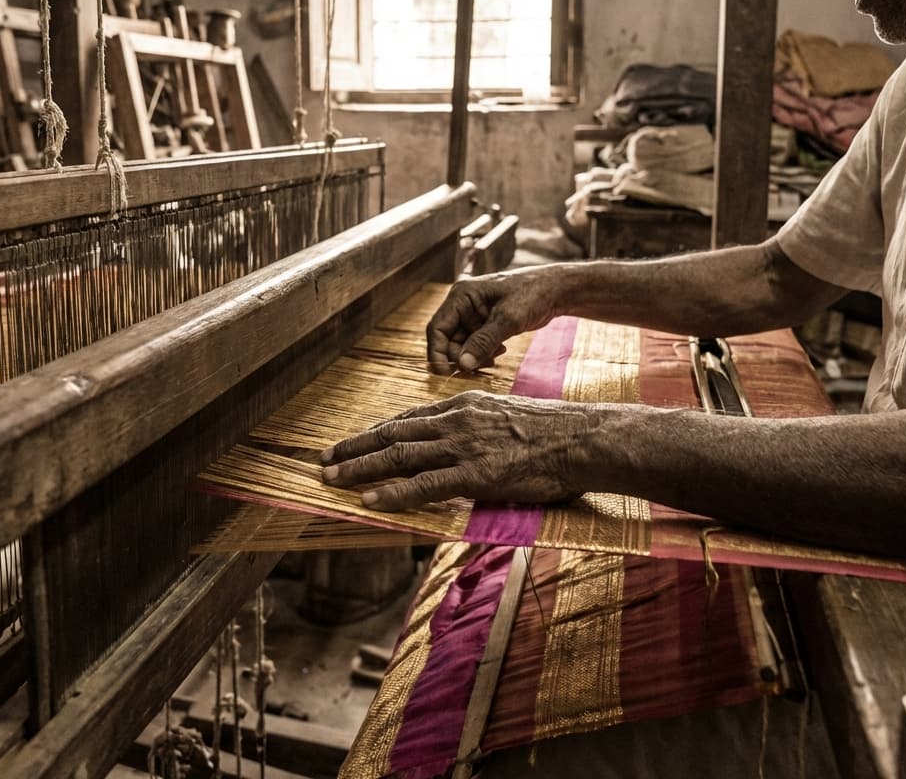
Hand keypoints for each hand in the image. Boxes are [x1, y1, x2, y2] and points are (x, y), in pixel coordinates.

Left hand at [321, 390, 611, 510]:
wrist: (581, 438)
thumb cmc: (552, 433)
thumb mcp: (506, 418)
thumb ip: (478, 429)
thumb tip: (461, 447)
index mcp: (463, 405)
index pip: (408, 420)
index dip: (375, 432)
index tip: (352, 440)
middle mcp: (455, 420)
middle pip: (393, 434)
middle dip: (355, 447)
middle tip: (324, 458)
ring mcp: (463, 446)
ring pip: (399, 456)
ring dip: (360, 468)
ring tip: (331, 478)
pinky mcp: (475, 473)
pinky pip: (424, 484)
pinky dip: (392, 492)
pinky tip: (369, 499)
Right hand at [427, 269, 562, 374]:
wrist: (555, 290)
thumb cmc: (532, 294)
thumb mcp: (507, 319)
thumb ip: (483, 342)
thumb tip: (463, 365)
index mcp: (461, 295)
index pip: (437, 327)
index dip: (437, 352)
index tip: (444, 373)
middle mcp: (463, 304)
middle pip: (448, 339)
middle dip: (461, 356)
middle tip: (479, 367)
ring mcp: (473, 314)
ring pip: (462, 344)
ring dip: (474, 356)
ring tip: (495, 357)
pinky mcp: (484, 323)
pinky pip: (475, 343)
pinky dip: (483, 352)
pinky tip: (499, 351)